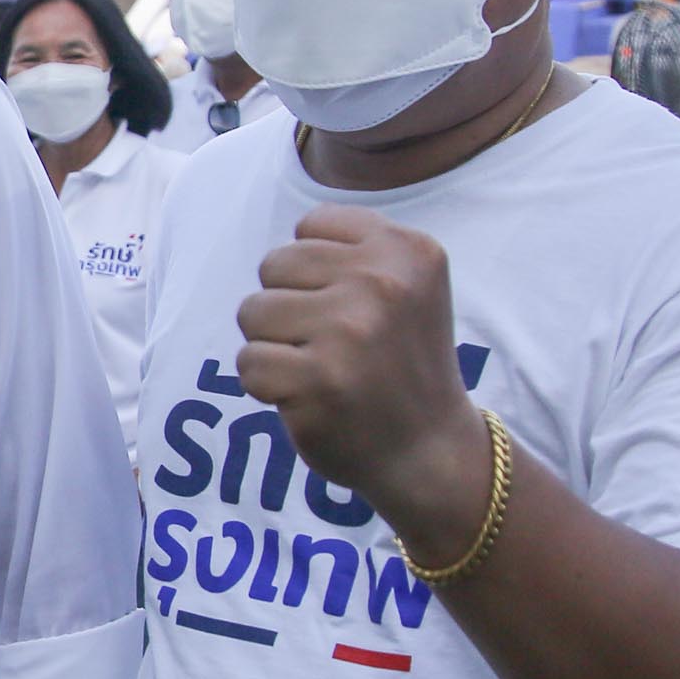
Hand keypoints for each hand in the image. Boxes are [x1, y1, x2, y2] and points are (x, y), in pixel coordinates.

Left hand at [235, 206, 490, 532]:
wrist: (431, 450)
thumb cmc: (400, 362)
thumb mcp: (404, 284)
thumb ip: (350, 252)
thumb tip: (277, 256)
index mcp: (407, 250)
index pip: (309, 227)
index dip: (315, 272)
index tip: (354, 309)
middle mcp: (382, 284)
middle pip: (273, 265)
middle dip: (288, 306)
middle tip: (336, 346)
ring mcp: (350, 332)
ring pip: (252, 312)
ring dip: (273, 345)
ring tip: (322, 369)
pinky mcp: (319, 381)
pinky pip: (248, 362)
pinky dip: (266, 386)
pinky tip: (310, 398)